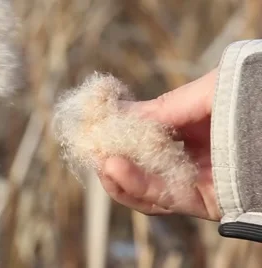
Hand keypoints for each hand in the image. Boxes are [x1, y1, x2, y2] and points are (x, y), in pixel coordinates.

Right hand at [98, 69, 221, 220]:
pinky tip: (115, 167)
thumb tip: (117, 115)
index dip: (113, 132)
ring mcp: (189, 180)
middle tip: (92, 146)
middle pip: (134, 166)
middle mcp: (182, 157)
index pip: (138, 137)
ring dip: (117, 177)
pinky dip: (136, 185)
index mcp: (182, 130)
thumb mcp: (201, 95)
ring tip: (102, 160)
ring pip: (141, 189)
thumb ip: (160, 109)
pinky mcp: (201, 201)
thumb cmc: (250, 98)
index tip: (92, 124)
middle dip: (109, 158)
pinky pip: (162, 197)